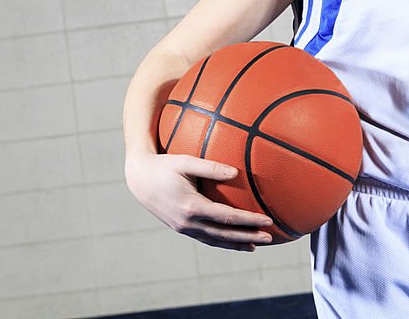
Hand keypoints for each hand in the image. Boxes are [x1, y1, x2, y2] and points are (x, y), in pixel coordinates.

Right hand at [125, 151, 273, 250]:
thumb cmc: (165, 165)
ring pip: (215, 241)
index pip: (227, 218)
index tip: (267, 220)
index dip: (249, 220)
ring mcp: (183, 228)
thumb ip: (211, 167)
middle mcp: (188, 222)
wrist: (139, 179)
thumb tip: (236, 172)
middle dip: (248, 237)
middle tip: (269, 237)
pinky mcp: (181, 228)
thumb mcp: (187, 162)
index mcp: (192, 207)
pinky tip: (234, 242)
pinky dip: (222, 243)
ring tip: (256, 246)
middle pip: (224, 235)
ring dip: (236, 244)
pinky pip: (206, 239)